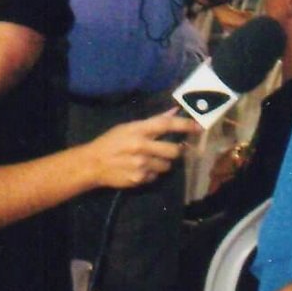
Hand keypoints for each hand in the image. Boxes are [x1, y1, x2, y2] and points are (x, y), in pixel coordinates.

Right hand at [84, 110, 200, 188]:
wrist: (93, 164)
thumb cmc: (111, 142)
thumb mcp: (128, 127)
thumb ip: (153, 122)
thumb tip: (174, 111)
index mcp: (138, 130)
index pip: (166, 125)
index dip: (185, 125)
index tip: (198, 127)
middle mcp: (141, 146)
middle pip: (174, 150)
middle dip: (176, 151)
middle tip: (172, 149)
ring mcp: (141, 164)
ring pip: (167, 165)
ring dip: (163, 163)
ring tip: (150, 160)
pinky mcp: (139, 179)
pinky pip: (156, 176)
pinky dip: (152, 173)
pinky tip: (140, 169)